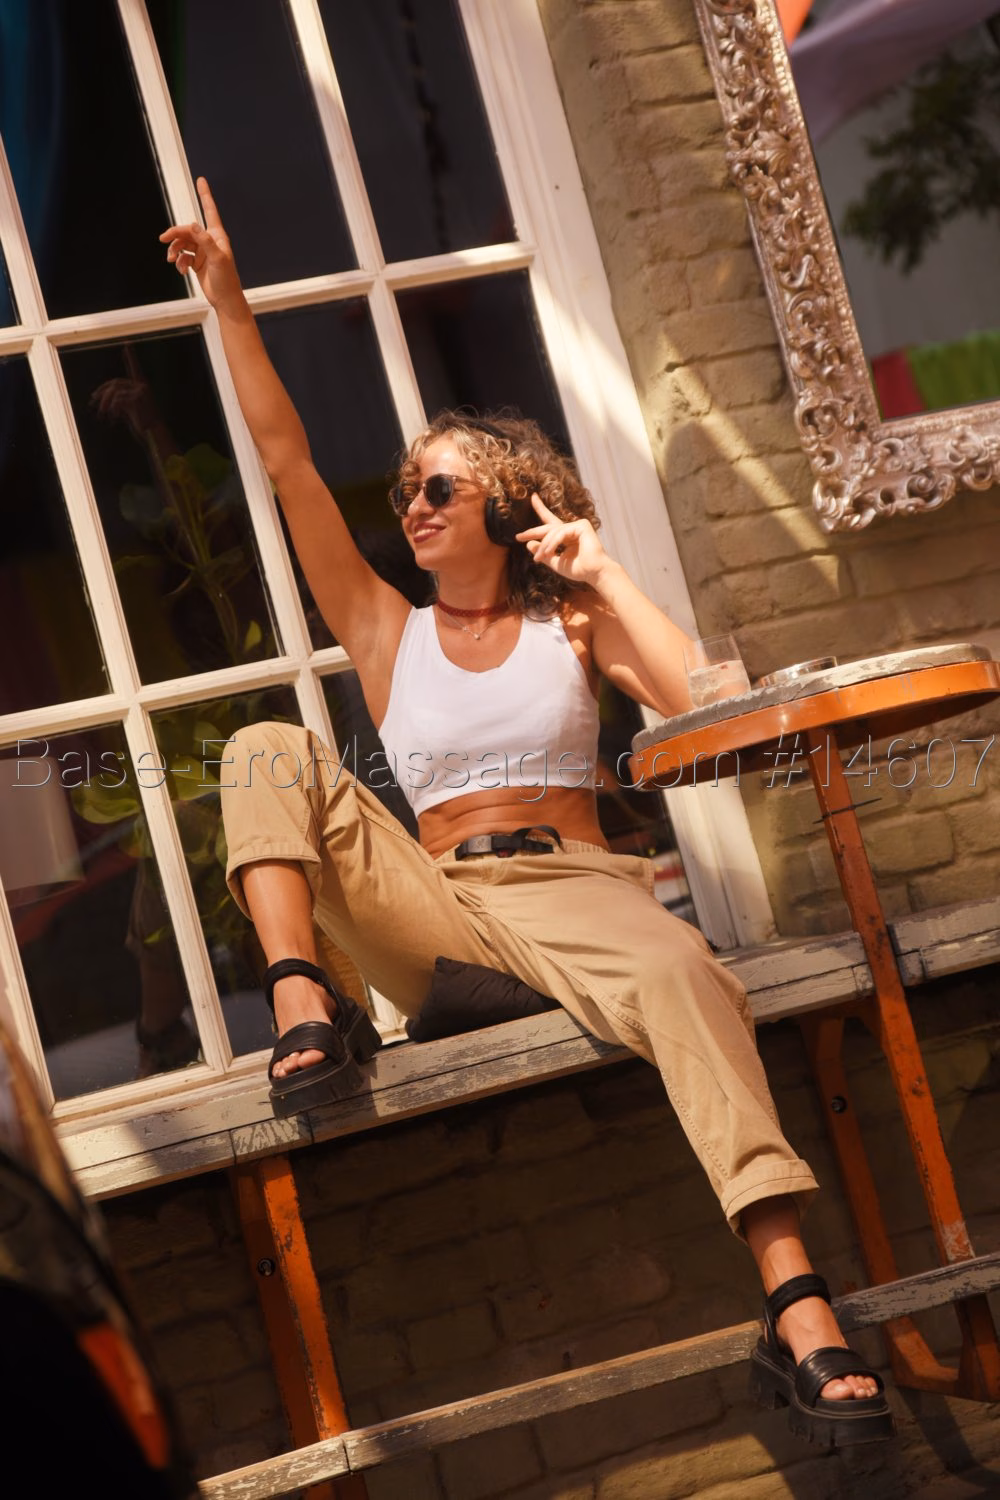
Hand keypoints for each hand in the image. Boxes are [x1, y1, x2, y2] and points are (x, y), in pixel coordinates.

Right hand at [159, 177, 243, 312]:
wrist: (225, 300)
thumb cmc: (226, 280)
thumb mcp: (217, 259)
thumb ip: (205, 241)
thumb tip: (193, 225)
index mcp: (217, 236)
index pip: (210, 211)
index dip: (205, 195)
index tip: (201, 180)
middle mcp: (209, 241)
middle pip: (187, 230)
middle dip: (175, 234)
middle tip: (163, 239)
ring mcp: (202, 252)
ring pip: (183, 243)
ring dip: (175, 250)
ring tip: (171, 260)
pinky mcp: (197, 263)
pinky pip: (183, 256)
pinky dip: (179, 262)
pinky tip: (181, 270)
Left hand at [517, 493, 611, 586]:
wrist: (594, 573)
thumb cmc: (579, 570)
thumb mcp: (556, 562)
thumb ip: (543, 553)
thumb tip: (528, 544)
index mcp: (566, 536)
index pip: (551, 522)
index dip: (541, 509)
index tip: (533, 497)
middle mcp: (571, 529)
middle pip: (548, 527)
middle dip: (532, 532)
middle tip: (519, 536)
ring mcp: (577, 525)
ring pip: (552, 532)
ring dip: (544, 546)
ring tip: (539, 557)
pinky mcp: (582, 525)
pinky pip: (560, 533)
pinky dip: (553, 543)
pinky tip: (549, 552)